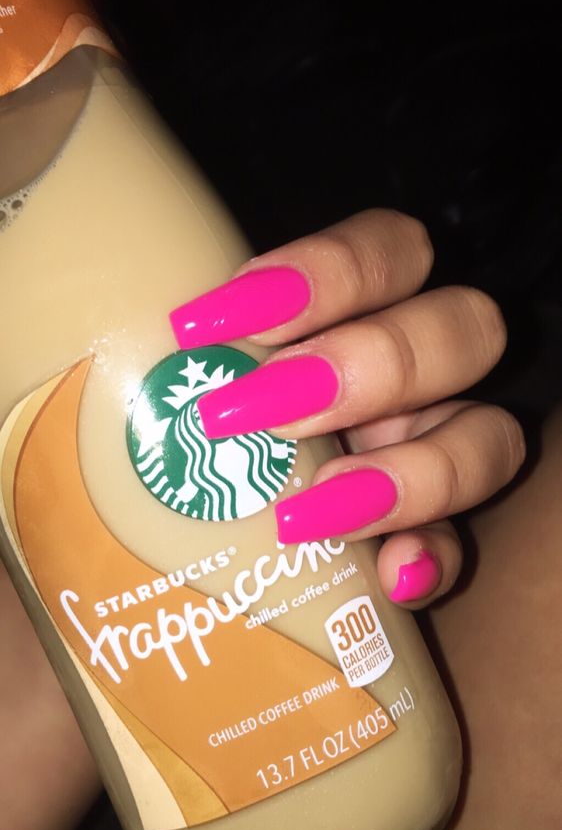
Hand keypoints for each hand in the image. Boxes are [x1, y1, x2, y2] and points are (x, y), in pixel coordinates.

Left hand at [170, 209, 524, 606]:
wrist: (215, 526)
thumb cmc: (205, 431)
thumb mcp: (210, 377)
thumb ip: (207, 354)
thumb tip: (155, 352)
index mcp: (370, 314)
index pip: (391, 252)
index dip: (328, 271)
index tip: (221, 317)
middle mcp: (421, 375)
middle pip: (464, 330)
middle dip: (369, 365)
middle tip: (264, 409)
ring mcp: (439, 453)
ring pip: (488, 440)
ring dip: (407, 473)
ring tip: (306, 515)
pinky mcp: (437, 536)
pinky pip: (466, 547)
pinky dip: (434, 559)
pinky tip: (391, 577)